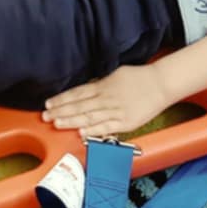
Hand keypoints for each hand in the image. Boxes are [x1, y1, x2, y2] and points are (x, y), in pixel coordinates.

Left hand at [42, 63, 169, 135]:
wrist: (160, 84)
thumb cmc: (138, 78)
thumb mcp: (115, 74)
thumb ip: (99, 83)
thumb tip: (85, 89)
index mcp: (103, 86)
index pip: (77, 93)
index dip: (61, 99)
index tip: (48, 104)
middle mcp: (106, 98)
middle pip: (79, 105)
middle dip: (61, 111)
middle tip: (45, 116)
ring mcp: (116, 111)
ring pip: (89, 117)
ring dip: (71, 121)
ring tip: (57, 124)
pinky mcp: (125, 122)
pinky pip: (107, 127)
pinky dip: (94, 131)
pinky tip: (81, 133)